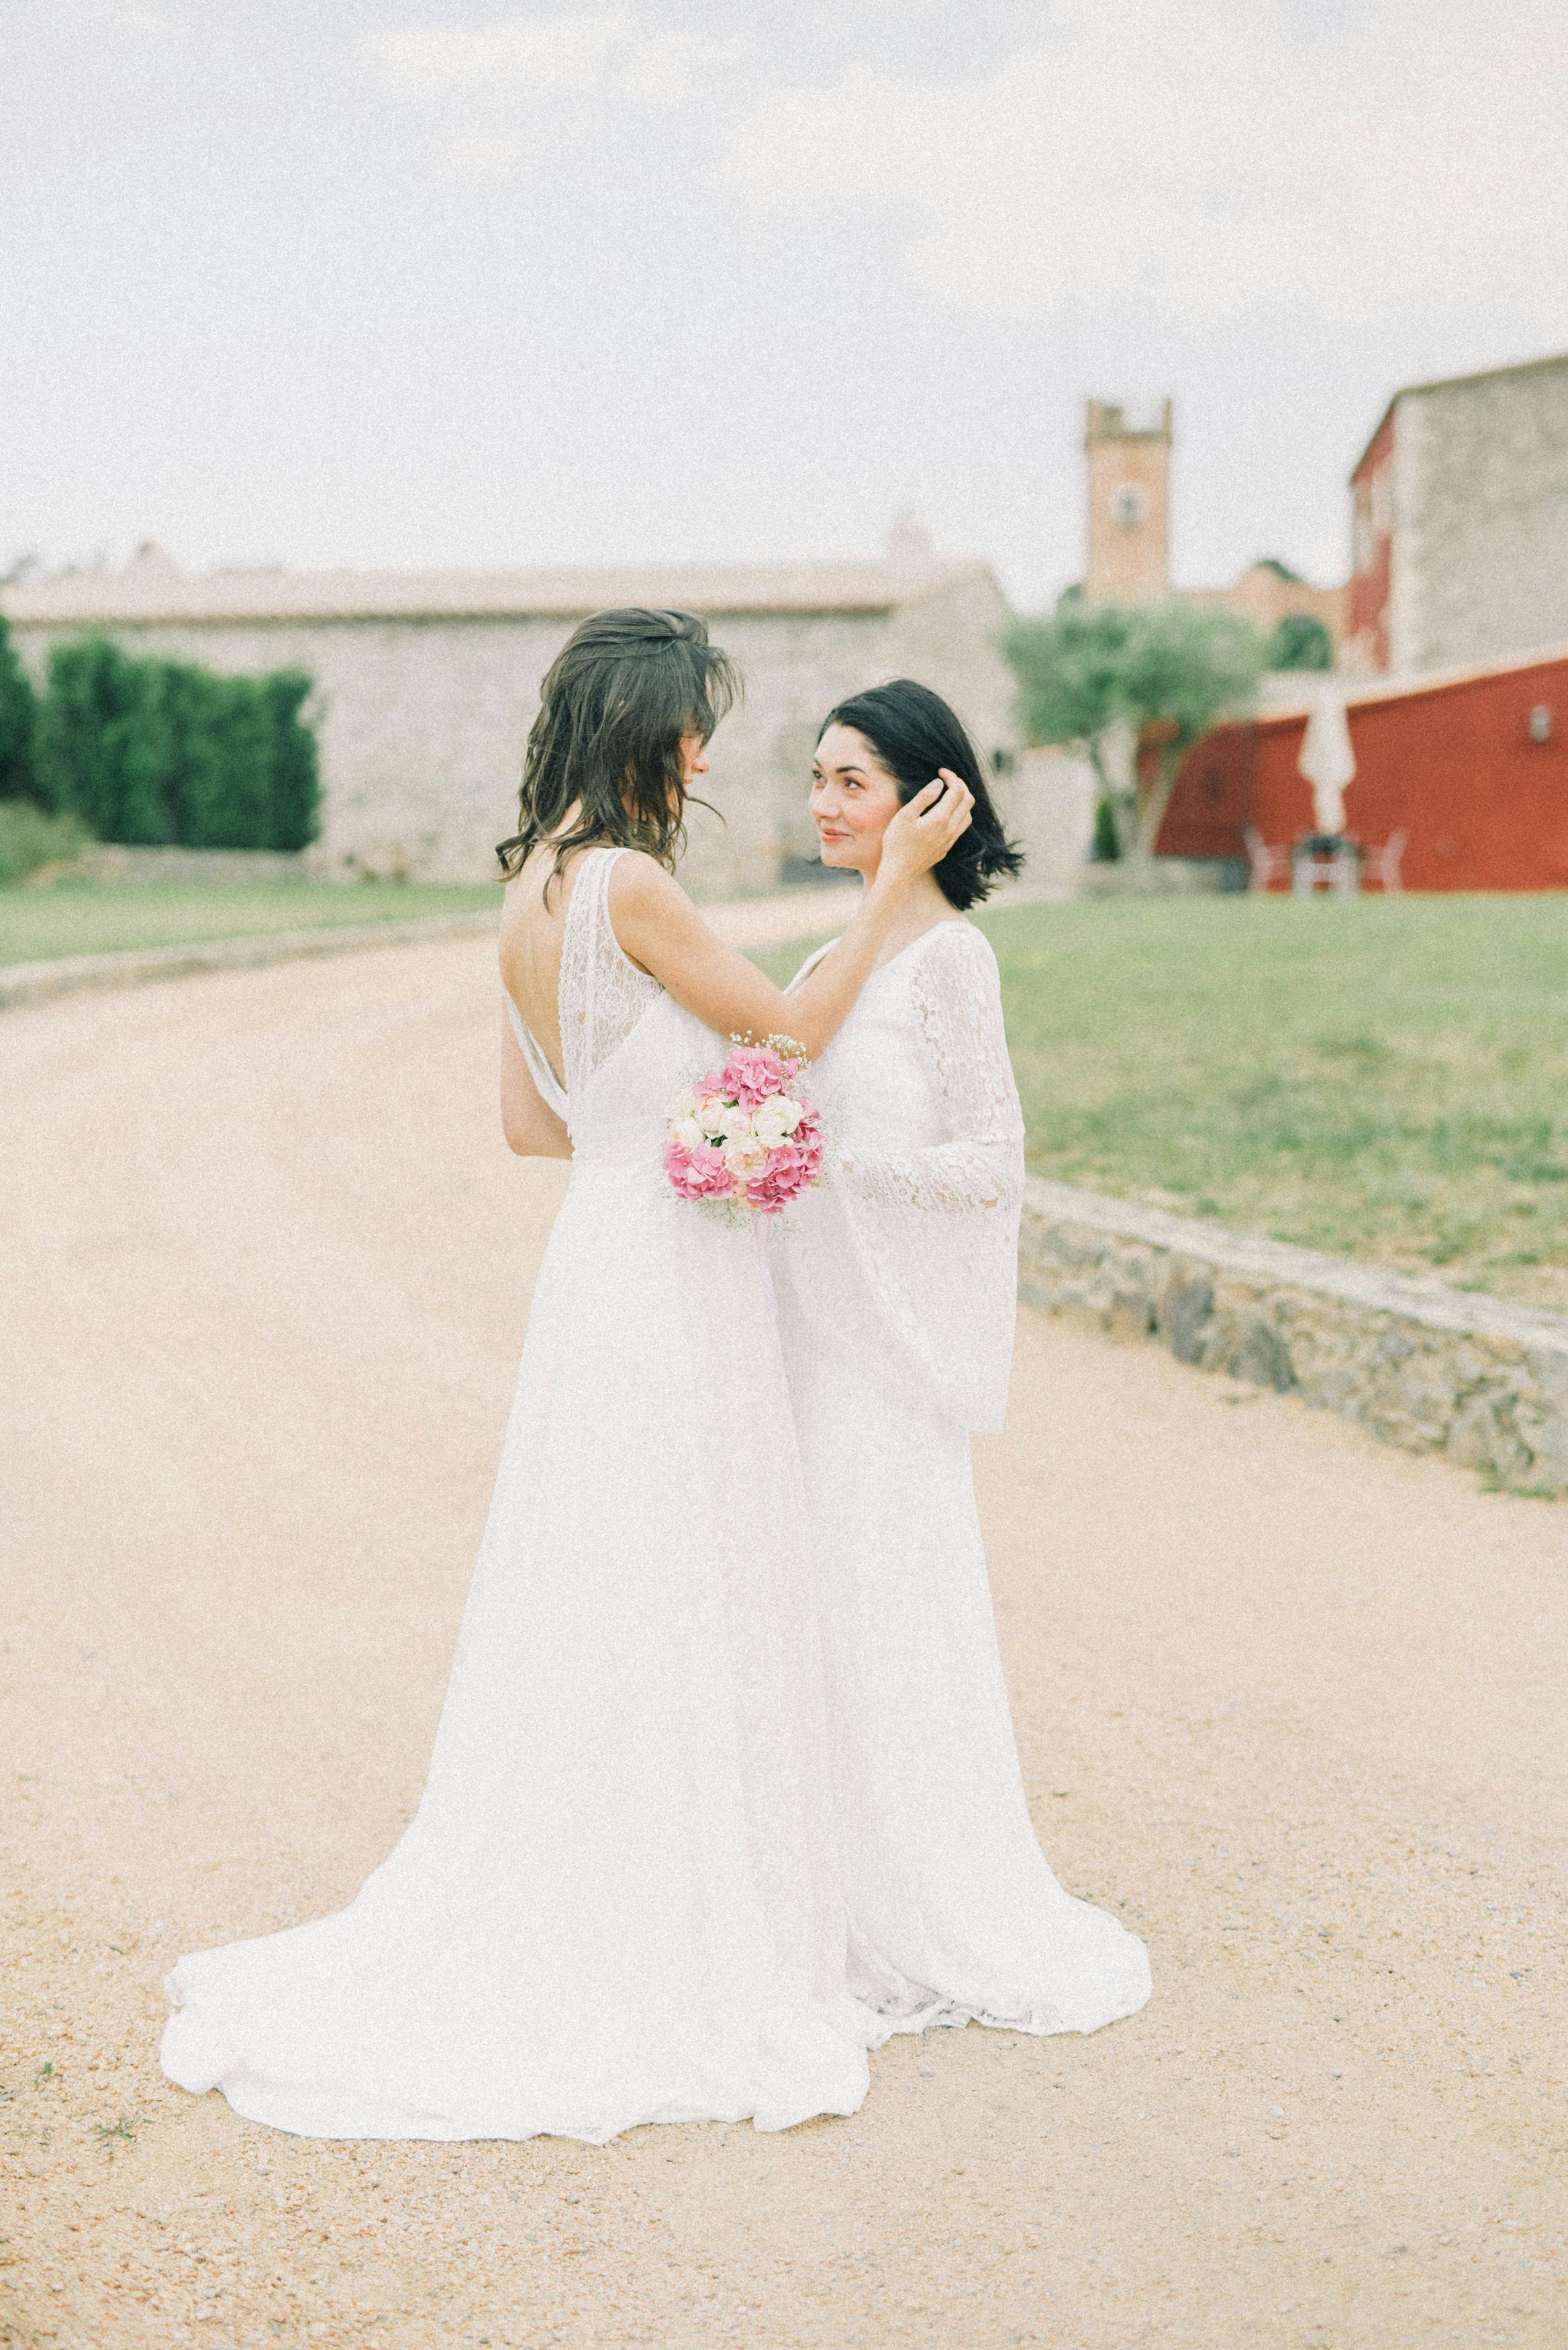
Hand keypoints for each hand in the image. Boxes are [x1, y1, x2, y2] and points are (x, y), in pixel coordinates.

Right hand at [876, 771, 973, 889]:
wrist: (899, 871)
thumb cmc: (897, 843)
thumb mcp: (905, 816)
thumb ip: (924, 797)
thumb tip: (938, 783)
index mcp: (941, 818)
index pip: (957, 790)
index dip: (952, 777)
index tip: (941, 771)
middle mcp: (951, 829)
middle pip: (968, 800)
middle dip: (960, 785)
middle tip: (947, 779)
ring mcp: (950, 840)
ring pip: (968, 814)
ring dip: (962, 800)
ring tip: (948, 793)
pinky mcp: (947, 847)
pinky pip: (961, 827)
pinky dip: (959, 813)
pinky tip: (946, 812)